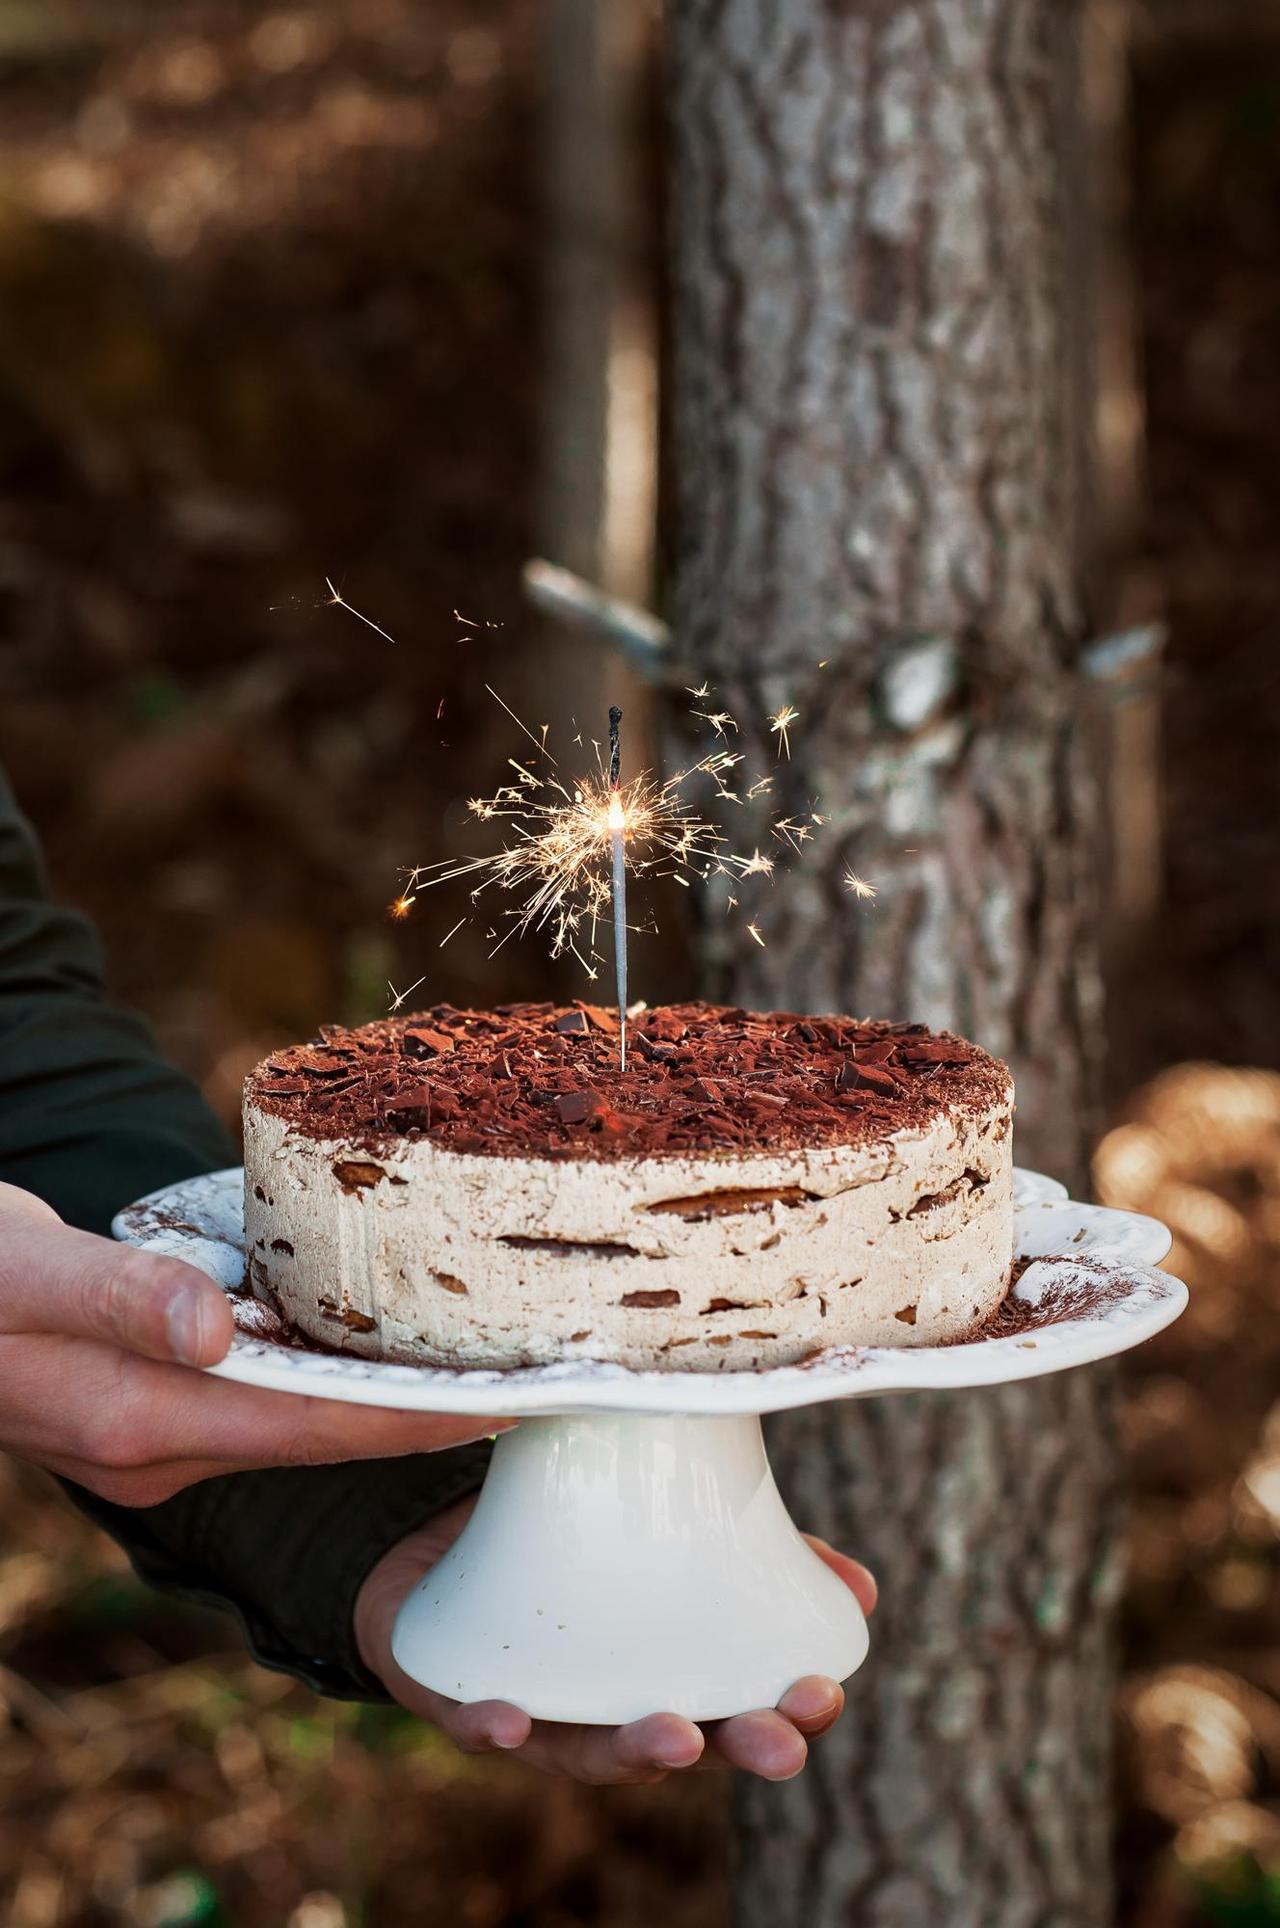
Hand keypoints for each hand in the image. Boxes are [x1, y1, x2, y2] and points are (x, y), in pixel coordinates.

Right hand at [0, 1182, 510, 1506]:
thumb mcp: (23, 1266)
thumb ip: (116, 1295)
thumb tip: (214, 1330)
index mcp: (137, 1418)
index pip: (316, 1425)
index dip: (423, 1417)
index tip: (520, 1401)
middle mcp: (157, 1445)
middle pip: (327, 1435)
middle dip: (433, 1417)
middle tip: (539, 1381)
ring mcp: (154, 1434)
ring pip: (302, 1422)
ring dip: (390, 1400)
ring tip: (488, 1361)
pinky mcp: (151, 1405)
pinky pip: (269, 1402)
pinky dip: (334, 1380)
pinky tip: (381, 1347)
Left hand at [355, 1493, 876, 1783]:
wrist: (445, 1546)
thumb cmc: (576, 1547)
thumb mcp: (665, 1532)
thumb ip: (751, 1548)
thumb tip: (861, 1586)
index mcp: (672, 1673)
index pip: (743, 1704)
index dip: (788, 1710)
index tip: (827, 1690)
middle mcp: (614, 1708)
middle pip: (686, 1744)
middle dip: (736, 1748)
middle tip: (782, 1744)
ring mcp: (544, 1711)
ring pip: (594, 1751)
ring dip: (637, 1752)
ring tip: (674, 1737)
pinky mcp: (466, 1700)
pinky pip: (478, 1723)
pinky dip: (495, 1728)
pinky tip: (508, 1721)